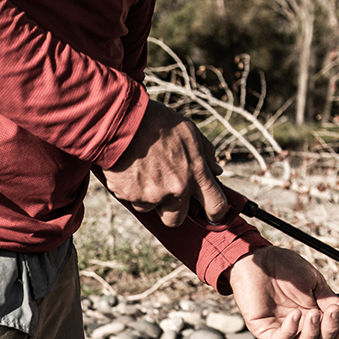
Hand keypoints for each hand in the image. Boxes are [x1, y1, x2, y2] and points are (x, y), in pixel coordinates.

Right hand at [102, 102, 229, 228]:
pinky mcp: (131, 196)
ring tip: (143, 172)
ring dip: (148, 197)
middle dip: (171, 210)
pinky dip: (131, 190)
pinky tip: (131, 170)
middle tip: (165, 192)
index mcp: (196, 173)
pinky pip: (133, 201)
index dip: (214, 213)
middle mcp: (177, 188)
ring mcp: (153, 195)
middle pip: (177, 219)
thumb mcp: (189, 132)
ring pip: (151, 209)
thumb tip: (216, 171)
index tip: (209, 212)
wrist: (123, 119)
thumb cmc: (157, 122)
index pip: (216, 207)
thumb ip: (206, 154)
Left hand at [228, 244, 338, 338]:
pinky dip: (290, 331)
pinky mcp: (264, 329)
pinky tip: (295, 315)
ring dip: (311, 334)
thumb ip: (328, 298)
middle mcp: (298, 326)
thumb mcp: (314, 281)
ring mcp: (281, 329)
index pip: (329, 336)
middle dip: (329, 332)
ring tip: (313, 313)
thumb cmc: (284, 267)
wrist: (261, 258)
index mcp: (312, 316)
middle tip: (332, 313)